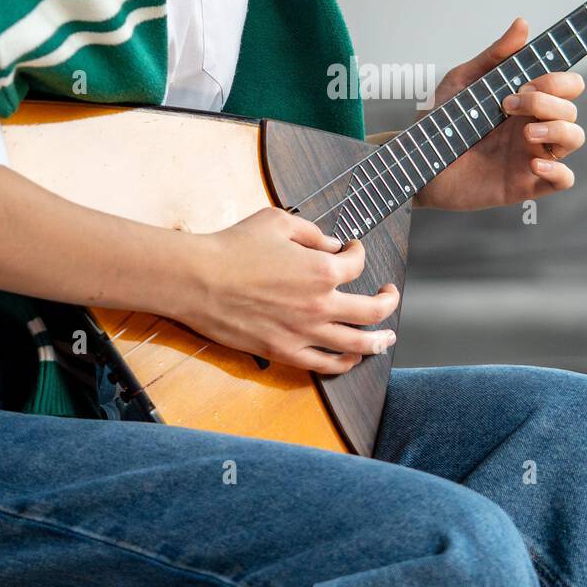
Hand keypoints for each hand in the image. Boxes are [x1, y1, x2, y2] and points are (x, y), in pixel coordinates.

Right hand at [182, 206, 399, 372]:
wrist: (198, 280)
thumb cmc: (233, 247)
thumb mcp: (278, 221)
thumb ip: (312, 232)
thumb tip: (332, 244)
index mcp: (322, 270)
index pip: (357, 264)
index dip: (359, 252)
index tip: (351, 249)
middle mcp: (320, 304)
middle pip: (373, 310)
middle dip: (387, 300)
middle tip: (389, 294)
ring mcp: (304, 332)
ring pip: (357, 343)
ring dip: (378, 340)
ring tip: (386, 337)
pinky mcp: (285, 351)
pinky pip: (326, 364)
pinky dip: (345, 362)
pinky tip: (353, 357)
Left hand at [414, 17, 585, 210]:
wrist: (416, 161)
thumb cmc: (439, 121)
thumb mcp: (463, 81)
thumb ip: (495, 56)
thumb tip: (523, 24)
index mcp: (525, 101)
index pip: (566, 85)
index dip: (557, 80)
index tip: (526, 81)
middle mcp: (533, 125)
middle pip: (571, 108)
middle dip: (547, 101)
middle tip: (509, 104)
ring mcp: (531, 154)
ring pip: (575, 138)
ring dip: (559, 130)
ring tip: (527, 133)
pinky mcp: (525, 184)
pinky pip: (564, 179)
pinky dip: (558, 171)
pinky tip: (533, 163)